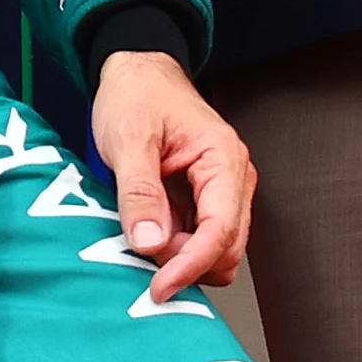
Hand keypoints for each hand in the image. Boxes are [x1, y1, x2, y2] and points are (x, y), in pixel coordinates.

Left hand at [87, 46, 251, 301]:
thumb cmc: (137, 95)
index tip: (159, 288)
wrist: (137, 73)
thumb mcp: (129, 139)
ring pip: (215, 249)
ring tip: (140, 239)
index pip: (222, 230)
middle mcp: (232, 179)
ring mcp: (220, 192)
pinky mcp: (203, 200)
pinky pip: (198, 238)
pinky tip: (147, 235)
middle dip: (187, 264)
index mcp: (223, 159)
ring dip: (181, 259)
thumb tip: (150, 243)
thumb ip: (139, 192)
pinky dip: (175, 249)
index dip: (191, 265)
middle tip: (141, 257)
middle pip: (228, 249)